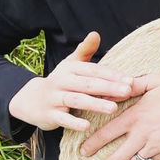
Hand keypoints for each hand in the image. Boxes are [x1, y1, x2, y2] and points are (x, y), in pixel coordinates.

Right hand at [8, 32, 132, 131]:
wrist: (29, 99)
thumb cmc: (60, 81)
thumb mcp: (70, 64)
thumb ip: (85, 50)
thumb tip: (95, 33)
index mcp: (70, 68)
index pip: (94, 70)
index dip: (112, 75)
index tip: (130, 80)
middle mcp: (62, 81)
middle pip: (88, 84)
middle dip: (108, 87)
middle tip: (127, 91)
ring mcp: (54, 97)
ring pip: (77, 100)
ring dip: (95, 104)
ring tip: (113, 108)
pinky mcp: (48, 114)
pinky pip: (62, 118)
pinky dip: (74, 122)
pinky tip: (87, 126)